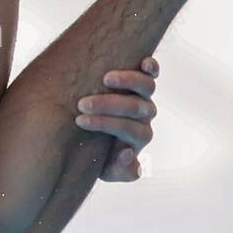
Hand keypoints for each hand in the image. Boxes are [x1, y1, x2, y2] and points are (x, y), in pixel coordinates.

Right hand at [75, 56, 159, 182]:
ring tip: (106, 79)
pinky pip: (152, 74)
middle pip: (135, 108)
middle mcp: (145, 116)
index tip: (80, 121)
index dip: (105, 124)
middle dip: (108, 106)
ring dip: (128, 81)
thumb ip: (121, 170)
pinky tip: (143, 62)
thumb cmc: (102, 156)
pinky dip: (151, 68)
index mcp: (139, 137)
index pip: (128, 129)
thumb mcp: (108, 171)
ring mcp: (145, 98)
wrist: (100, 141)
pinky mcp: (143, 81)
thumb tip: (127, 153)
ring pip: (146, 87)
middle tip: (83, 104)